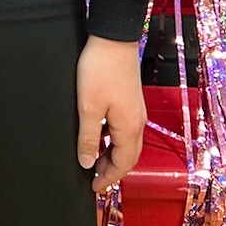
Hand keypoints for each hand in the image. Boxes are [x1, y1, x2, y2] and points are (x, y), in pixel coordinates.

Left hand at [76, 37, 145, 193]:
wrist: (113, 38)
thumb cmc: (101, 68)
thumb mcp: (88, 107)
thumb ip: (88, 137)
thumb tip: (87, 162)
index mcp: (129, 127)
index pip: (122, 164)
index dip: (108, 178)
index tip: (94, 187)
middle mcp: (137, 121)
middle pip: (129, 156)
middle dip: (112, 170)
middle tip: (94, 177)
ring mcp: (136, 110)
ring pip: (128, 143)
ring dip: (113, 155)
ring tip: (94, 159)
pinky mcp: (131, 100)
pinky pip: (125, 129)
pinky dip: (114, 140)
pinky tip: (99, 135)